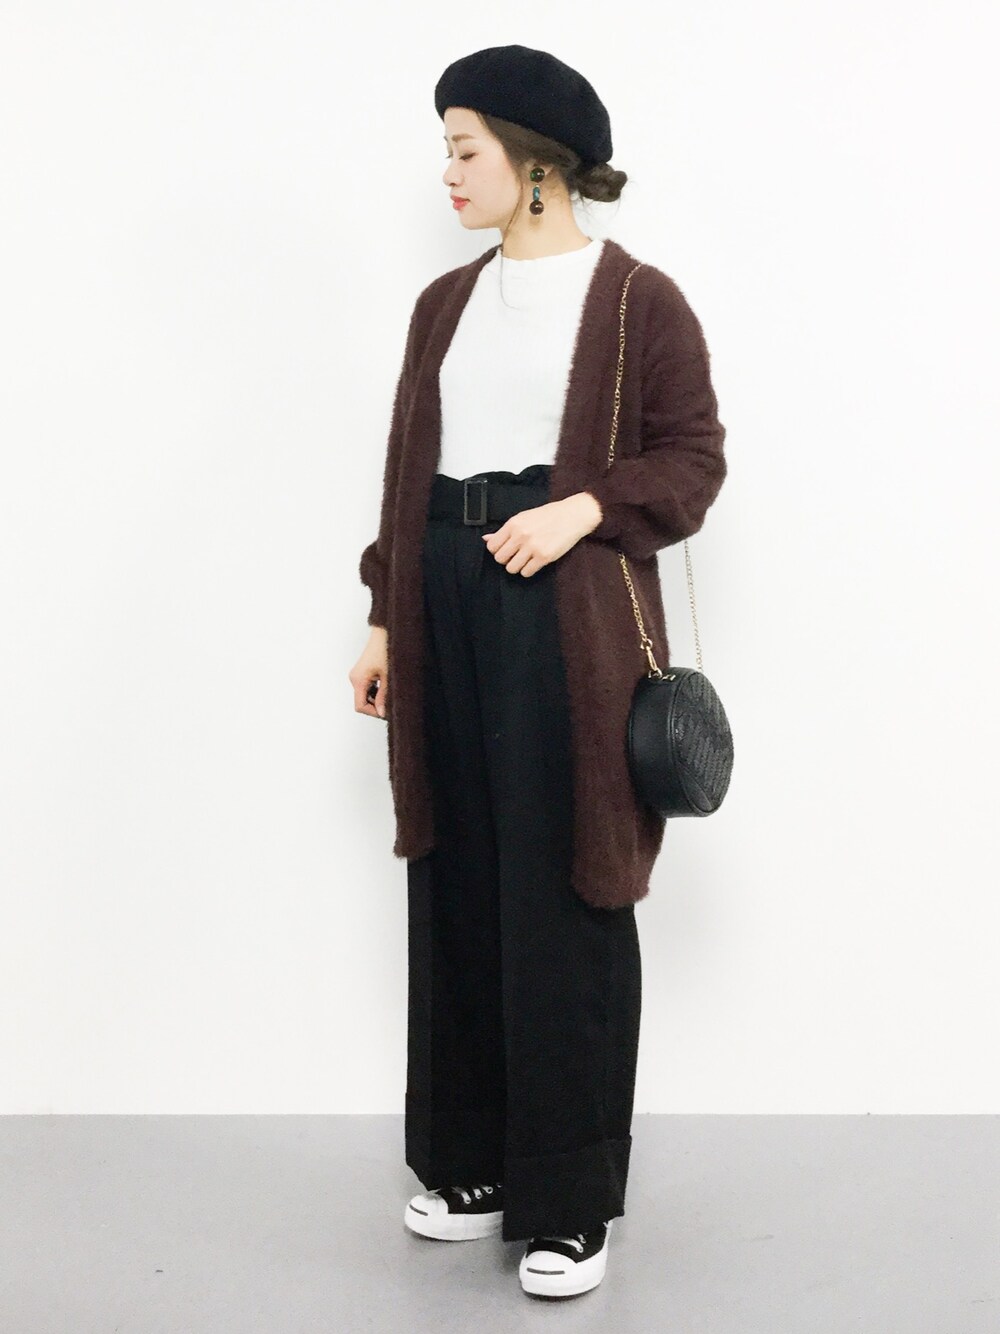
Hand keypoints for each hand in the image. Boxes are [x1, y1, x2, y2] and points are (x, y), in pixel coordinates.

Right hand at [349, 626, 387, 719]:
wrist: (385, 633)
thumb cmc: (386, 650)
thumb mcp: (388, 676)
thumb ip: (384, 696)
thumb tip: (382, 712)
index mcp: (358, 680)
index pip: (360, 706)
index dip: (373, 712)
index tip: (387, 712)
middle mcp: (355, 678)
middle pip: (362, 702)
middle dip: (376, 706)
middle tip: (391, 705)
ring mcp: (357, 675)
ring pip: (365, 696)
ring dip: (377, 699)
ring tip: (391, 694)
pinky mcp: (362, 673)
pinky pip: (367, 688)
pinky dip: (376, 692)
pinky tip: (387, 688)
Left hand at [481, 492, 602, 576]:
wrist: (571, 516)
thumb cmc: (547, 516)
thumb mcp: (523, 518)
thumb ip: (504, 530)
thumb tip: (486, 539)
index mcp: (513, 524)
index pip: (492, 546)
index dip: (497, 550)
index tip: (506, 549)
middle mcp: (521, 535)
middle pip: (500, 559)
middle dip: (506, 559)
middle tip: (516, 555)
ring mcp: (532, 547)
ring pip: (511, 568)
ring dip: (517, 566)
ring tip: (526, 559)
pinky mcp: (544, 557)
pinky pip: (526, 572)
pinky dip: (528, 570)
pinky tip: (534, 562)